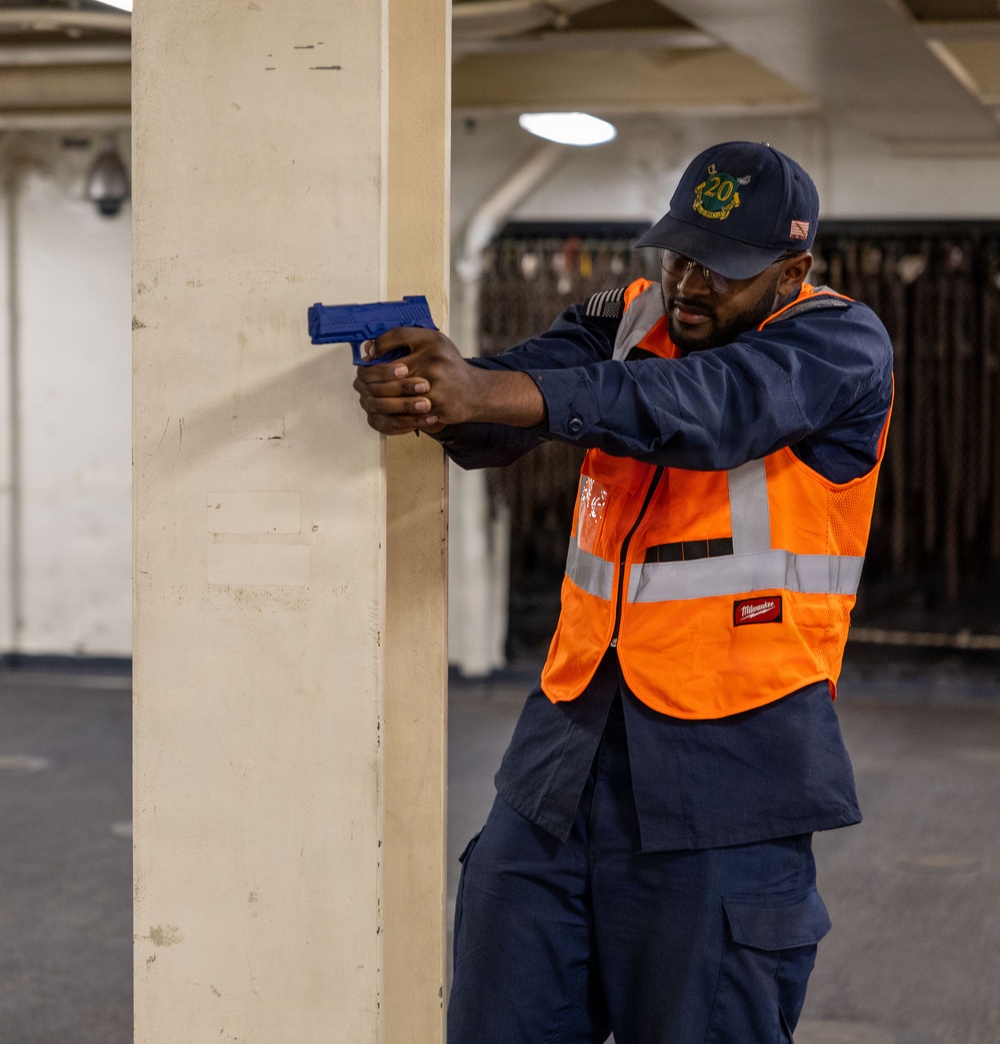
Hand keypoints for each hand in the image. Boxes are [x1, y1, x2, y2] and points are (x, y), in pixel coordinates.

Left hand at [352, 327, 544, 435]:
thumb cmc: (450, 369)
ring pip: (397, 390)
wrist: (476, 392)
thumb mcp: (435, 346)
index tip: (371, 352)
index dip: (380, 343)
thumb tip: (372, 347)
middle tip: (365, 380)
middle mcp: (434, 358)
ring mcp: (436, 381)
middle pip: (392, 366)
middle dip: (376, 376)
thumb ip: (410, 343)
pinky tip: (391, 409)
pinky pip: (408, 407)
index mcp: (432, 340)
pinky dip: (398, 409)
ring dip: (384, 394)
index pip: (398, 335)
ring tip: (375, 395)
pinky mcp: (437, 402)